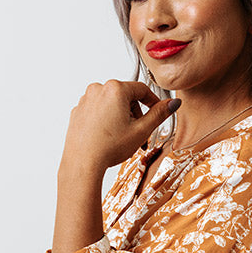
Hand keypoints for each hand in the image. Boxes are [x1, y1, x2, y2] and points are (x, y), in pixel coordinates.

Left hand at [59, 80, 179, 175]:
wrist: (82, 163)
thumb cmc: (108, 147)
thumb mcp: (141, 130)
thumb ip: (159, 114)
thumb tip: (173, 104)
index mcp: (115, 89)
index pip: (142, 89)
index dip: (153, 101)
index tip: (158, 111)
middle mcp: (98, 89)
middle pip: (126, 96)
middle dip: (135, 113)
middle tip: (138, 132)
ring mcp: (86, 99)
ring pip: (111, 103)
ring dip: (121, 116)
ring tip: (122, 136)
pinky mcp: (78, 111)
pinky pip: (98, 110)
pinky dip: (106, 120)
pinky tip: (108, 136)